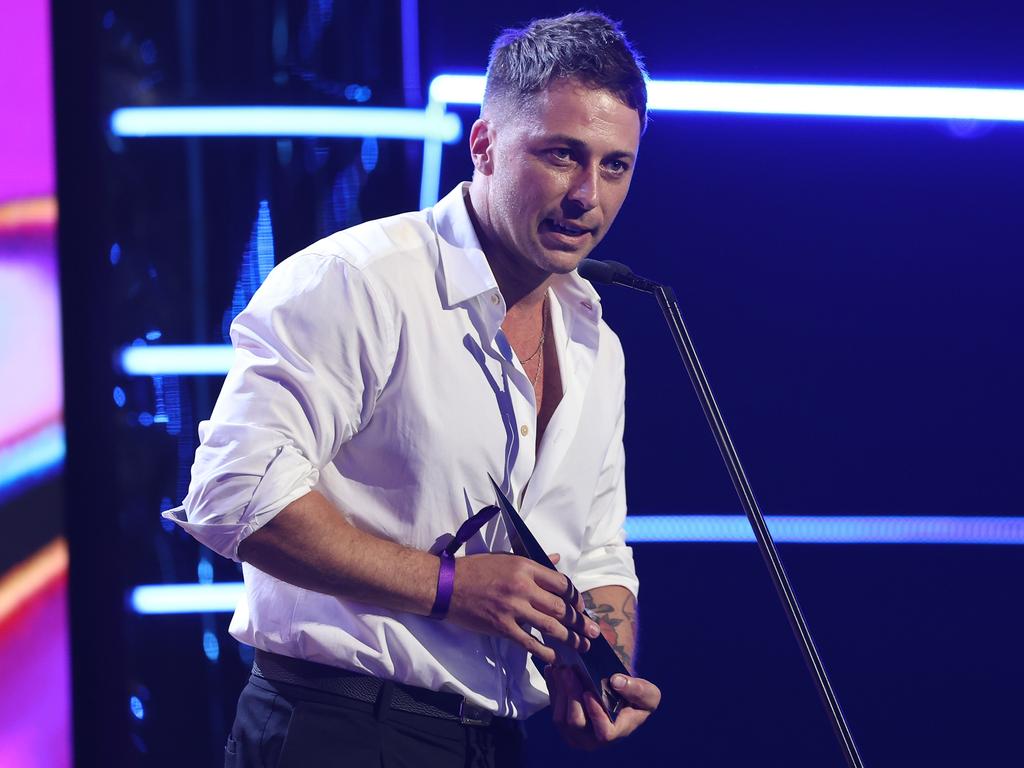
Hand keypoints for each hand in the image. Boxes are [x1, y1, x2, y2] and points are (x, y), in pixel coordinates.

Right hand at [446, 553, 599, 664]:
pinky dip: (545, 652)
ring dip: (570, 638)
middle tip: (593, 631)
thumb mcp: (506, 557)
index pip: (561, 583)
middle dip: (580, 622)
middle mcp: (522, 586)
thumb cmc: (475, 569)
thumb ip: (534, 561)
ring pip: (550, 626)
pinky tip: (555, 657)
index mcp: (525, 567)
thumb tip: (557, 558)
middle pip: (560, 607)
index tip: (582, 607)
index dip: (576, 597)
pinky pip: (529, 642)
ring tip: (582, 645)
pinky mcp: (501, 626)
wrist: (446, 585)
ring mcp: (512, 608)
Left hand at [546, 665, 660, 749]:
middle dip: (571, 696)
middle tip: (569, 671)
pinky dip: (552, 688)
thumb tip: (616, 682)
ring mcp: (574, 732)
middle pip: (575, 723)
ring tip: (561, 668)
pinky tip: (552, 670)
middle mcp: (591, 738)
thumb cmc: (636, 698)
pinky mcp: (562, 719)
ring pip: (560, 717)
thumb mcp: (648, 694)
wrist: (619, 697)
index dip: (595, 714)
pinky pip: (553, 706)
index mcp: (614, 733)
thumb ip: (638, 690)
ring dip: (559, 691)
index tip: (589, 693)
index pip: (603, 733)